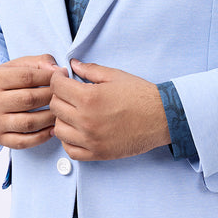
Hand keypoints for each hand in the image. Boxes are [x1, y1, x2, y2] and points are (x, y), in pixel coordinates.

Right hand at [0, 54, 67, 149]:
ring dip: (50, 118)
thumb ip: (40, 62)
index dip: (49, 77)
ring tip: (61, 112)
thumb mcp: (19, 65)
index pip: (28, 77)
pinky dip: (42, 136)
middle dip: (52, 97)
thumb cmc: (8, 80)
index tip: (62, 77)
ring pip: (29, 122)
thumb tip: (59, 71)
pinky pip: (24, 141)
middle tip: (64, 96)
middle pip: (29, 99)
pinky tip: (52, 128)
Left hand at [49, 59, 170, 160]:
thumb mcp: (115, 76)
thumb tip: (73, 64)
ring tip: (74, 112)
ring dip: (63, 119)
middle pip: (55, 107)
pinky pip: (70, 150)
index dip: (58, 78)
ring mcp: (90, 139)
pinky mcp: (97, 153)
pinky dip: (69, 141)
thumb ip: (91, 70)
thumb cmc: (141, 95)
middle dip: (60, 96)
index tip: (63, 77)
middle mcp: (86, 120)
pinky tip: (77, 131)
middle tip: (70, 93)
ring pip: (58, 129)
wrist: (162, 117)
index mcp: (89, 98)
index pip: (57, 86)